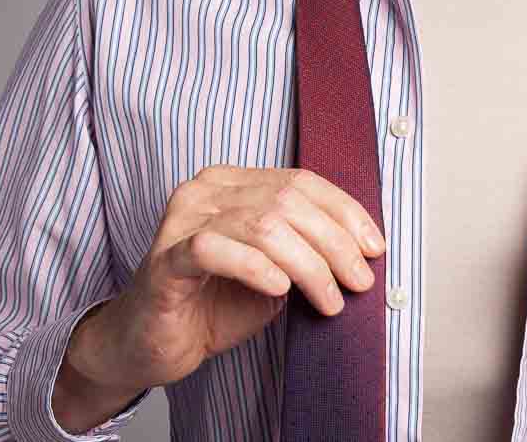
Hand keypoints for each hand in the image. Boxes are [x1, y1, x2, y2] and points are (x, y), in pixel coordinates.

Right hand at [62, 165, 385, 403]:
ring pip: (262, 225)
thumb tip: (365, 250)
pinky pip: (214, 249)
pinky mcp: (165, 259)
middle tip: (359, 280)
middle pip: (288, 202)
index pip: (302, 181)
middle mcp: (207, 190)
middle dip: (334, 243)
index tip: (374, 247)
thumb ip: (308, 249)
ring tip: (329, 299)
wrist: (153, 344)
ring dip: (308, 265)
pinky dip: (255, 267)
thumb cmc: (215, 303)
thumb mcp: (276, 271)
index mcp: (235, 182)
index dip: (345, 212)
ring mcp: (182, 221)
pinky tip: (279, 289)